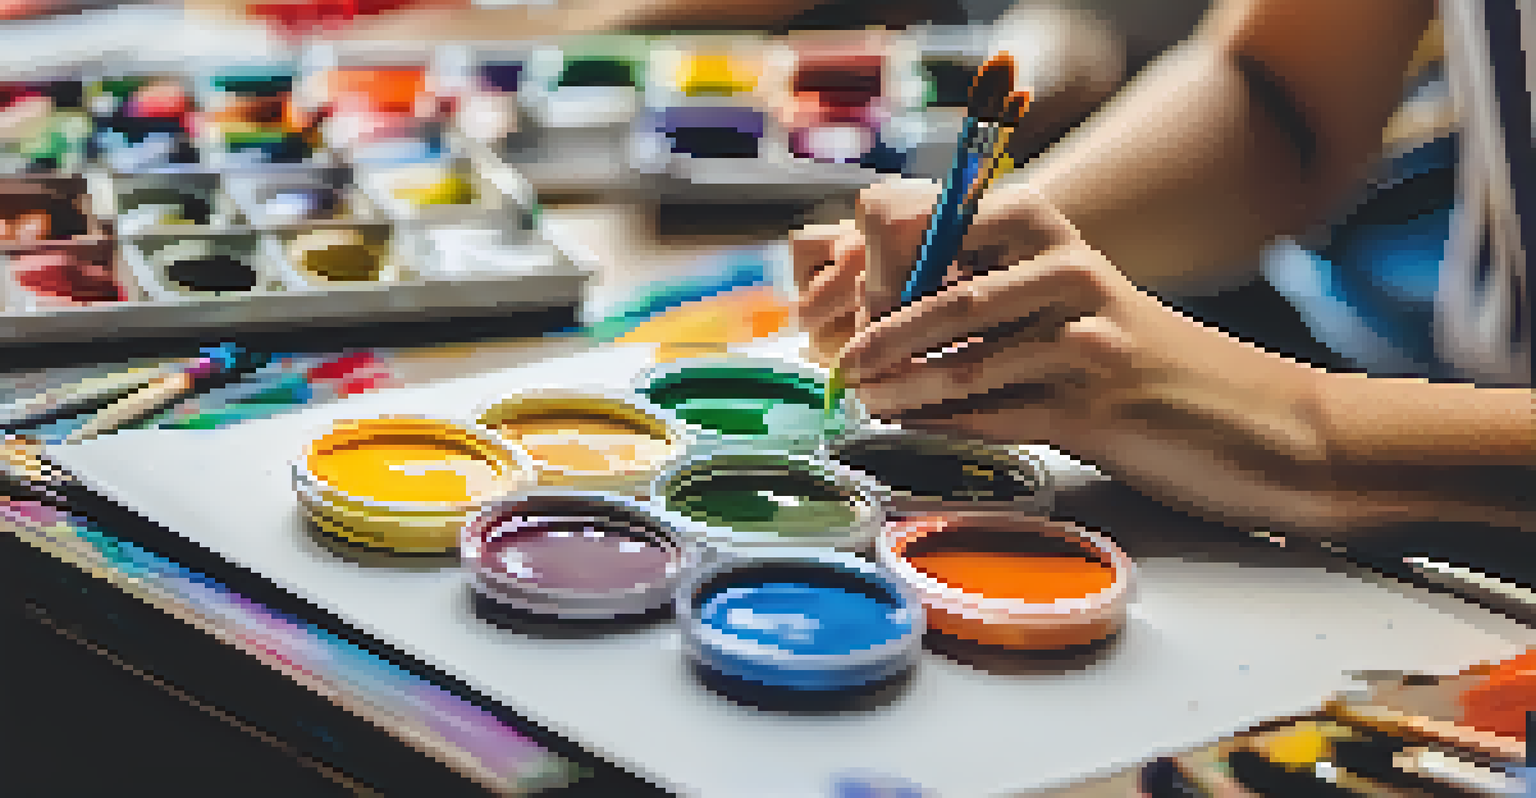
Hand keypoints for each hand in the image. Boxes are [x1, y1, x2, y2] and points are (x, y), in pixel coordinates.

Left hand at [810, 178, 1355, 535]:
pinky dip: (938, 426)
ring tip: (863, 401)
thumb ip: (999, 289)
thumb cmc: (1152, 361)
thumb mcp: (1078, 303)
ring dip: (896, 390)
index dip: (887, 265)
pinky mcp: (1091, 410)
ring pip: (958, 365)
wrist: (1262, 423)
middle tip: (844, 364)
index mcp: (1057, 236)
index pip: (941, 225)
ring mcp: (1081, 344)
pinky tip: (908, 430)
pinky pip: (990, 415)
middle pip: (941, 296)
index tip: (851, 303)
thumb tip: (891, 303)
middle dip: (878, 334)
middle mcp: (1068, 276)